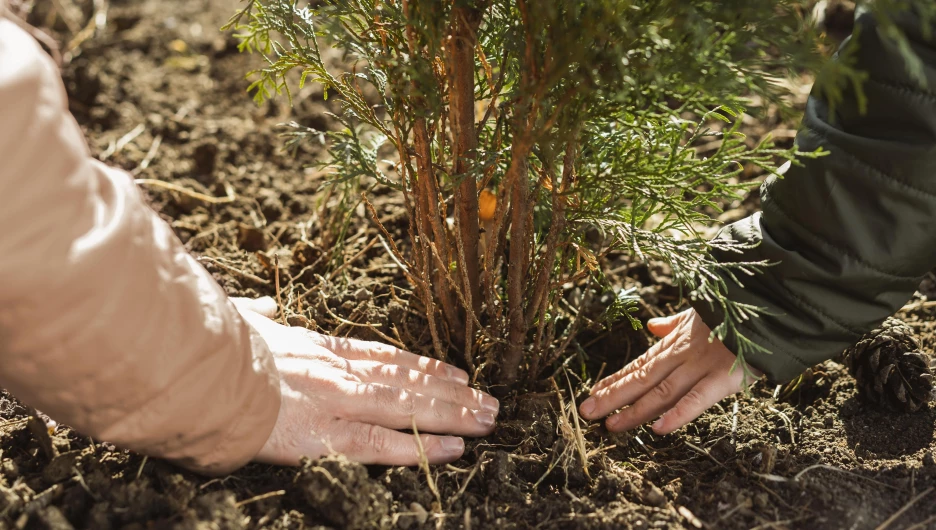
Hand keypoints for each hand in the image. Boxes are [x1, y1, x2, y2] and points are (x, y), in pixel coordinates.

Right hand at [230, 297, 497, 465]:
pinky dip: (421, 447)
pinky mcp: (324, 435)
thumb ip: (258, 316)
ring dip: (452, 415)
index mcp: (318, 348)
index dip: (424, 366)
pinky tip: (453, 450)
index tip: (456, 372)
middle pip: (407, 382)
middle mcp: (337, 372)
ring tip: (488, 419)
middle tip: (490, 400)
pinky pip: (382, 444)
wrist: (191, 370)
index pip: (384, 357)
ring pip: (407, 409)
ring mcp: (335, 402)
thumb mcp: (239, 321)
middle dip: (453, 393)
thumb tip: (265, 307)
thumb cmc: (210, 346)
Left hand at [579, 309, 760, 434]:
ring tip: (610, 424)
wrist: (769, 304)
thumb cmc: (736, 312)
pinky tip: (657, 429)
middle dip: (612, 396)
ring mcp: (702, 366)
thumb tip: (653, 326)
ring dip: (634, 410)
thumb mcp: (700, 314)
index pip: (639, 365)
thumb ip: (674, 323)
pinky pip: (698, 398)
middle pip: (642, 379)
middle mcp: (683, 355)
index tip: (592, 394)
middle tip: (585, 412)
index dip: (615, 381)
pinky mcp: (725, 377)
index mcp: (677, 343)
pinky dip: (678, 414)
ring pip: (661, 391)